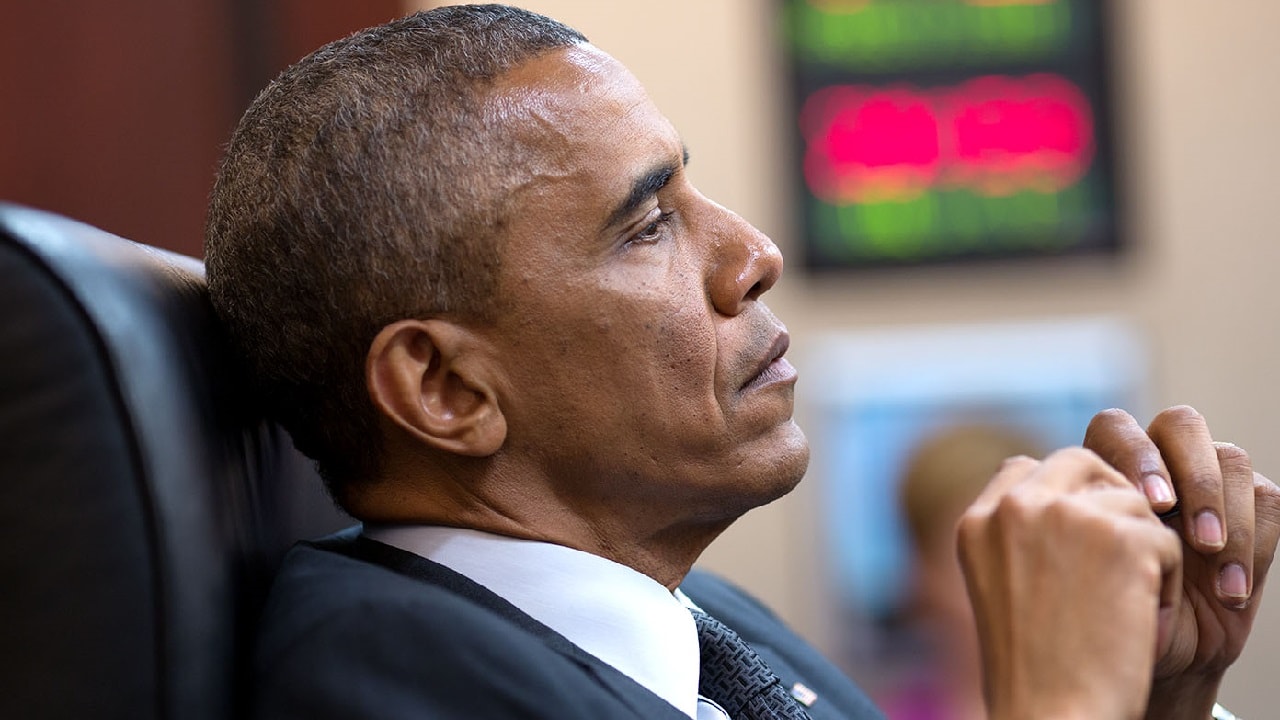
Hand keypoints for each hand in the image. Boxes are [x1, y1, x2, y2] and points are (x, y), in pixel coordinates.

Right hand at [957, 447, 1181, 719]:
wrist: (1051, 712)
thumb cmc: (1032, 669)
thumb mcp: (1000, 588)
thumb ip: (1017, 535)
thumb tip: (1065, 495)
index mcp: (977, 521)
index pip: (1023, 468)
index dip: (1061, 497)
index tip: (1076, 547)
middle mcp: (1015, 506)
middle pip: (1080, 463)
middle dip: (1108, 503)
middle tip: (1120, 560)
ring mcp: (1066, 515)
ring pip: (1131, 502)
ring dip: (1141, 550)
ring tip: (1121, 607)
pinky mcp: (1121, 537)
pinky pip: (1167, 539)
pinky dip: (1164, 584)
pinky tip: (1137, 621)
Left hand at [1084, 406, 1279, 719]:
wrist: (1155, 654)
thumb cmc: (1108, 614)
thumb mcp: (1088, 579)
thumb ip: (1094, 538)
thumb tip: (1111, 518)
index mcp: (1105, 466)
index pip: (1117, 427)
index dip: (1138, 458)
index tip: (1152, 507)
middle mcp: (1158, 465)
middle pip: (1181, 424)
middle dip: (1196, 478)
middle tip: (1197, 538)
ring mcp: (1206, 485)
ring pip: (1231, 458)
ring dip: (1230, 518)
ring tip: (1215, 577)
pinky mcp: (1250, 512)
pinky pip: (1268, 498)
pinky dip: (1255, 543)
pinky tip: (1230, 593)